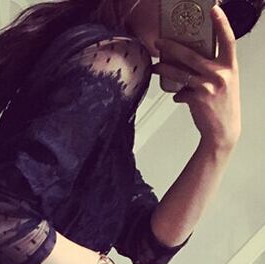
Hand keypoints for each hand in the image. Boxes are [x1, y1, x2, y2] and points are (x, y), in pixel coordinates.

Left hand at [153, 5, 240, 152]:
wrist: (223, 131)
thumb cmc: (223, 105)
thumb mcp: (225, 82)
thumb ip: (212, 69)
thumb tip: (190, 62)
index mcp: (230, 66)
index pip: (228, 39)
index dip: (222, 23)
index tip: (214, 9)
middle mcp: (220, 74)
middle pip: (192, 55)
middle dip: (172, 47)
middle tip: (159, 42)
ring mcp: (208, 86)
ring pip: (180, 73)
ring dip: (164, 69)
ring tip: (155, 67)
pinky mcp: (197, 99)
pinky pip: (180, 93)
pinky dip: (177, 95)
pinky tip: (178, 97)